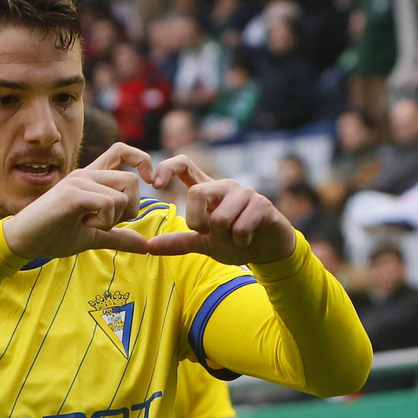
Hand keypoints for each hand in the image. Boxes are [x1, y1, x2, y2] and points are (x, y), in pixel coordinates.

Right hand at [0, 142, 152, 260]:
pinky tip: (84, 225)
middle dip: (130, 208)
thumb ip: (119, 237)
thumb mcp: (93, 237)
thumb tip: (146, 246)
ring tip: (89, 224)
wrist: (22, 240)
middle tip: (107, 223)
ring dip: (113, 219)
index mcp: (91, 178)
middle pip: (132, 180)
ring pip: (121, 194)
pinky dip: (103, 221)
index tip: (150, 183)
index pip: (122, 151)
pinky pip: (107, 204)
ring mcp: (79, 181)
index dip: (141, 161)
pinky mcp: (72, 194)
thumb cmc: (52, 235)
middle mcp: (86, 174)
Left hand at [145, 156, 296, 263]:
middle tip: (210, 234)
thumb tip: (149, 246)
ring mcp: (245, 193)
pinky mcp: (262, 204)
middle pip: (197, 193)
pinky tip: (248, 238)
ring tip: (235, 237)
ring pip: (220, 217)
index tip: (155, 184)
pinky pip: (240, 227)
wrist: (268, 251)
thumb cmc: (235, 242)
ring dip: (224, 237)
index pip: (184, 165)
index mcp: (208, 190)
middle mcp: (224, 186)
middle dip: (198, 223)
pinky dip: (240, 241)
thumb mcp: (203, 244)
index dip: (167, 168)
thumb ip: (179, 242)